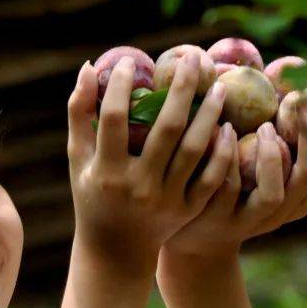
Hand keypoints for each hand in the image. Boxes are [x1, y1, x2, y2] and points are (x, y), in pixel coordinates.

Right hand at [67, 52, 236, 274]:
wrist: (115, 248)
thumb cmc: (92, 193)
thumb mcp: (79, 158)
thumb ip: (80, 113)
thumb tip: (90, 66)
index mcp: (106, 171)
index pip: (114, 119)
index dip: (123, 86)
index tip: (132, 61)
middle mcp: (137, 185)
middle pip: (166, 129)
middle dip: (182, 89)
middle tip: (193, 59)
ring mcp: (165, 200)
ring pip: (195, 150)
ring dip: (210, 114)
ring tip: (219, 86)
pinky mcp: (187, 210)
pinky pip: (212, 176)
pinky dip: (222, 151)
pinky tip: (227, 125)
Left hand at [161, 91, 306, 259]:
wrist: (196, 236)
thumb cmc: (232, 183)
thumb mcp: (259, 157)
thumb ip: (275, 124)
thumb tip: (285, 68)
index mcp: (304, 191)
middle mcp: (288, 208)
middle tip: (305, 98)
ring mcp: (257, 220)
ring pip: (275, 192)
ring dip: (272, 155)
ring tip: (265, 125)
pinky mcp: (225, 224)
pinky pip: (232, 191)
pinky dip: (231, 162)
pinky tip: (225, 134)